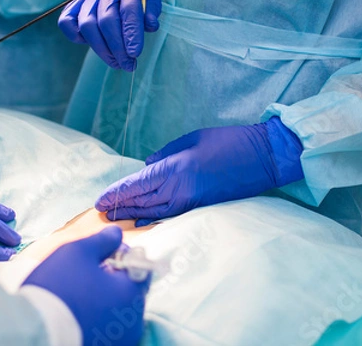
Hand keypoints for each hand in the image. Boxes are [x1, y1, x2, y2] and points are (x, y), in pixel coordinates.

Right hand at [23, 227, 149, 344]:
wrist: (35, 329)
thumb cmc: (59, 286)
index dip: (123, 257)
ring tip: (79, 292)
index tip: (104, 255)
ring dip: (105, 298)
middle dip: (113, 279)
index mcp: (132, 294)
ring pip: (118, 310)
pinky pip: (106, 327)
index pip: (141, 268)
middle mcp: (133, 321)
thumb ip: (102, 240)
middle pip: (129, 291)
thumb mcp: (79, 251)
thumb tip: (117, 233)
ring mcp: (120, 339)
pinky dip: (97, 317)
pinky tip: (77, 311)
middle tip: (87, 273)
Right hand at [58, 0, 161, 70]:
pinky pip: (66, 22)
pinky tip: (91, 44)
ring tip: (115, 62)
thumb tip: (151, 26)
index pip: (128, 10)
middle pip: (106, 22)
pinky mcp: (73, 5)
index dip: (131, 34)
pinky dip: (75, 36)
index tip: (135, 54)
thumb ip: (152, 10)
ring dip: (101, 49)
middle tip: (127, 65)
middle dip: (117, 48)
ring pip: (87, 26)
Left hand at [96, 117, 303, 225]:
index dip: (116, 194)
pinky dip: (152, 218)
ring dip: (131, 214)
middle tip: (101, 211)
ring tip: (115, 217)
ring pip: (152, 211)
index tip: (100, 200)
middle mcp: (178, 189)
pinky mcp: (199, 207)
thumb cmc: (227, 141)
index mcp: (173, 169)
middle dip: (119, 206)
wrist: (261, 158)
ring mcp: (189, 201)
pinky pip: (169, 215)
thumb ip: (165, 154)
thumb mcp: (191, 139)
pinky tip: (141, 222)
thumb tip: (147, 168)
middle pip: (140, 201)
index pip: (136, 185)